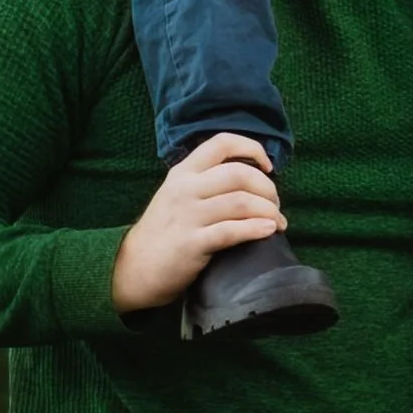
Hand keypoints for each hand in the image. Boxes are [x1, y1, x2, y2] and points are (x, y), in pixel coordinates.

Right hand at [111, 135, 282, 310]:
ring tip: (278, 223)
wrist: (134, 268)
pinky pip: (231, 231)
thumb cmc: (164, 232)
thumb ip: (205, 183)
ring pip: (240, 202)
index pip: (221, 143)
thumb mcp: (177, 195)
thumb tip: (252, 179)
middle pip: (239, 174)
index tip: (268, 166)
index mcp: (183, 172)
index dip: (251, 148)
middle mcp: (185, 189)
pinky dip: (256, 229)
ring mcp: (187, 216)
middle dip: (267, 188)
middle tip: (275, 205)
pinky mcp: (191, 243)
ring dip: (268, 211)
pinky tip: (269, 231)